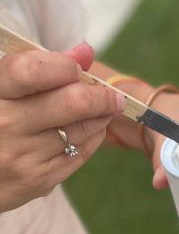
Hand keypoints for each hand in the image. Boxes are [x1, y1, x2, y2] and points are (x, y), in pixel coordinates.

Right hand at [0, 43, 124, 211]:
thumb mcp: (4, 87)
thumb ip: (41, 66)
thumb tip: (86, 52)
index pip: (33, 71)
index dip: (63, 65)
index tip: (76, 68)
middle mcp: (4, 124)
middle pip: (71, 103)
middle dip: (101, 96)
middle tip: (114, 96)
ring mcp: (21, 155)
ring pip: (81, 129)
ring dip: (100, 116)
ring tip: (103, 110)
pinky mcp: (38, 181)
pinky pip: (79, 153)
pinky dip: (92, 137)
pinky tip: (91, 129)